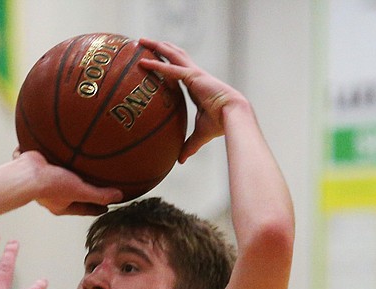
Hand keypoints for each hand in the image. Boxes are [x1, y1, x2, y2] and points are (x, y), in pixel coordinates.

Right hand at [16, 150, 121, 215]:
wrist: (26, 172)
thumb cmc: (50, 185)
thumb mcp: (79, 191)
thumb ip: (98, 194)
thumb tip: (118, 196)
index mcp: (61, 205)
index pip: (84, 209)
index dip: (96, 208)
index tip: (107, 207)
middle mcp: (52, 195)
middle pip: (72, 194)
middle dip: (84, 191)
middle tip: (96, 187)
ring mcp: (45, 180)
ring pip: (63, 178)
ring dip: (72, 174)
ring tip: (82, 167)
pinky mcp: (40, 166)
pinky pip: (53, 162)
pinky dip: (60, 157)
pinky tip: (67, 148)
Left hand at [136, 39, 246, 163]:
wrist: (234, 117)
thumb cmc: (221, 125)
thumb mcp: (200, 135)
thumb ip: (188, 145)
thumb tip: (180, 161)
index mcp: (196, 85)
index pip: (179, 70)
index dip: (168, 62)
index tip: (157, 58)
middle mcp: (195, 75)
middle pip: (175, 56)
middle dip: (161, 47)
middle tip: (145, 42)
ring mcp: (194, 74)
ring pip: (172, 55)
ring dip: (156, 47)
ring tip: (141, 41)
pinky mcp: (194, 77)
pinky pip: (171, 69)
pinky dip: (156, 65)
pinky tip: (143, 62)